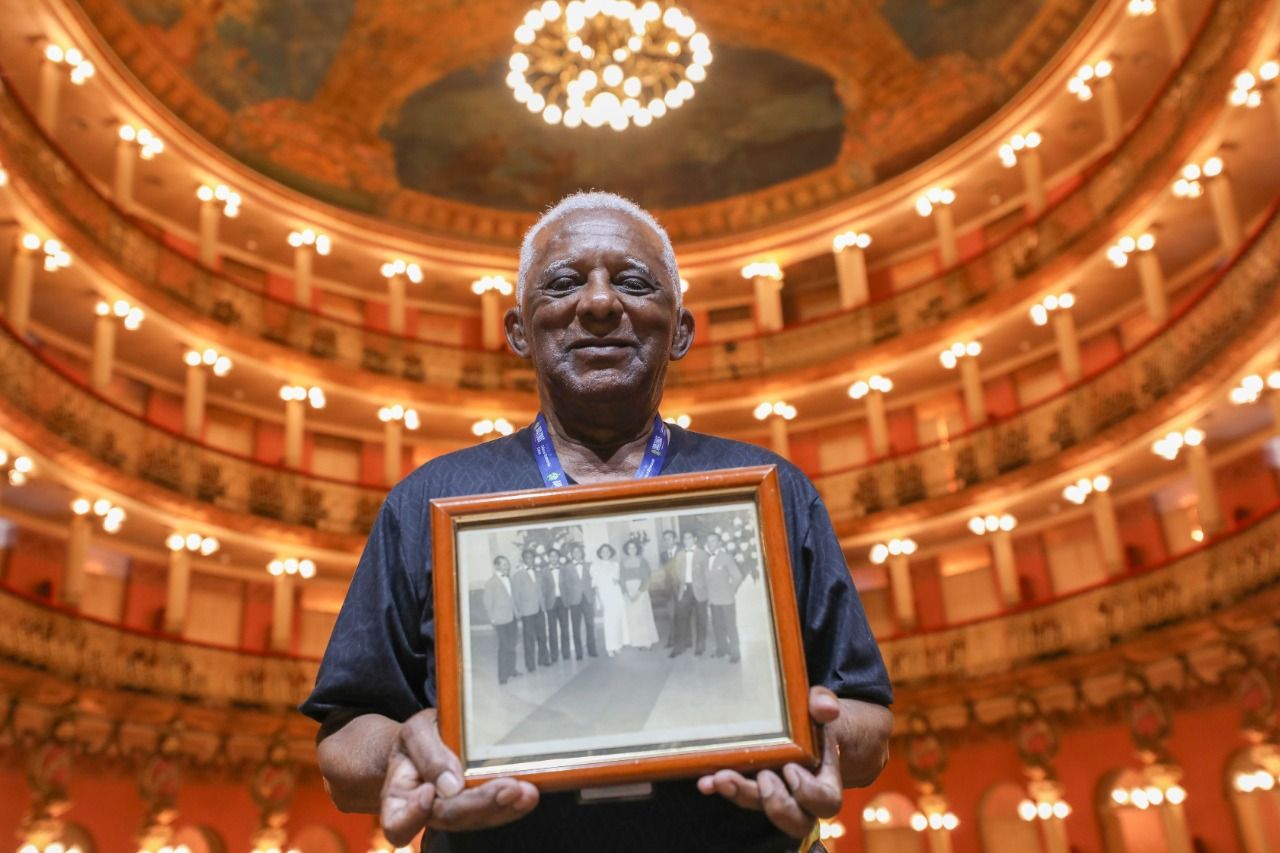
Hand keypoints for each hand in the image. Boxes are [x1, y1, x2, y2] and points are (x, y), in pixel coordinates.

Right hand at [380, 708, 538, 843]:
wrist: (430, 742)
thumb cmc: (418, 739)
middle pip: (449, 818)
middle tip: (506, 788)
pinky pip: (493, 813)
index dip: (412, 814)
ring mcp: (453, 815)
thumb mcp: (416, 733)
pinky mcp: (477, 811)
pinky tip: (528, 793)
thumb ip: (429, 755)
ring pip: (476, 820)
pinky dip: (512, 805)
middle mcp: (426, 815)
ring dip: (503, 807)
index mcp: (399, 798)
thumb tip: (451, 786)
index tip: (427, 792)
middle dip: (479, 804)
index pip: (398, 822)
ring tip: (525, 791)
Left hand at [695, 686, 842, 837]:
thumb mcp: (821, 707)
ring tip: (721, 778)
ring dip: (740, 794)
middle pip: (792, 819)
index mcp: (824, 780)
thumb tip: (825, 708)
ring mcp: (770, 793)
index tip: (791, 768)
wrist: (799, 724)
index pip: (824, 801)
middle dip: (775, 804)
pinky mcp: (747, 785)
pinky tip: (705, 780)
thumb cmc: (813, 719)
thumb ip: (824, 705)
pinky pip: (734, 792)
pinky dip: (718, 786)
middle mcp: (798, 796)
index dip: (809, 793)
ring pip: (758, 806)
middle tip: (763, 778)